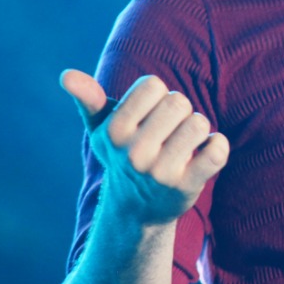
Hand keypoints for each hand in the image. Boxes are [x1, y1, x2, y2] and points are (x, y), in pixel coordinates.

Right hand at [61, 69, 228, 225]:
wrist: (136, 209)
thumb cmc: (122, 155)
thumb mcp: (101, 129)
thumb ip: (88, 99)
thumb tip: (66, 75)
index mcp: (114, 131)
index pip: (153, 85)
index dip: (157, 97)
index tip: (149, 117)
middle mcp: (135, 153)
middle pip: (179, 102)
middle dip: (180, 112)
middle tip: (168, 133)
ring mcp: (161, 172)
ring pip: (200, 123)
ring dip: (198, 130)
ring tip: (183, 145)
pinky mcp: (187, 186)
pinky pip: (217, 149)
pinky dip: (217, 146)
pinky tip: (204, 154)